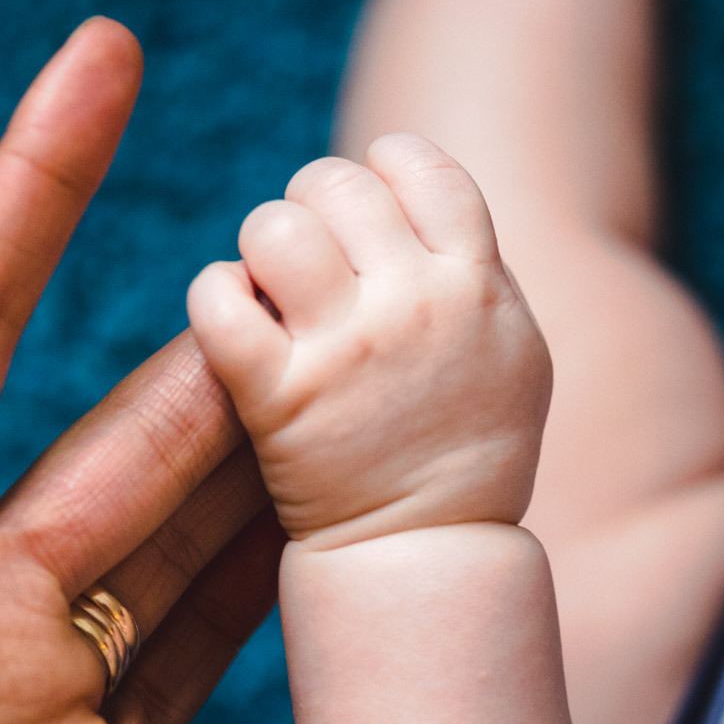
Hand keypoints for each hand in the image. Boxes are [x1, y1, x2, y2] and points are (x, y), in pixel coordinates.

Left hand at [0, 18, 280, 723]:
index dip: (30, 193)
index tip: (103, 68)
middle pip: (114, 432)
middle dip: (205, 346)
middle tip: (308, 255)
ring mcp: (49, 689)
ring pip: (183, 529)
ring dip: (260, 449)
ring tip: (357, 368)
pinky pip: (213, 649)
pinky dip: (277, 581)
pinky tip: (338, 519)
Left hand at [186, 134, 550, 548]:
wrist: (429, 560)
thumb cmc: (468, 454)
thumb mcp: (510, 351)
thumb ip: (473, 269)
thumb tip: (414, 194)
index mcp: (478, 284)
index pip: (421, 164)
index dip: (378, 173)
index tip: (363, 217)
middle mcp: (417, 304)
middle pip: (336, 184)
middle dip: (309, 209)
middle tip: (307, 264)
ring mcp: (347, 351)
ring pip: (274, 227)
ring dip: (260, 250)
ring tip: (270, 294)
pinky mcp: (279, 399)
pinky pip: (220, 298)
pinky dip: (213, 296)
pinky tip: (231, 324)